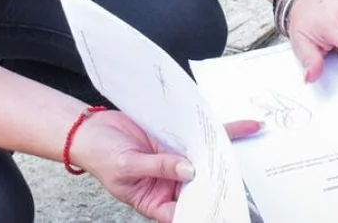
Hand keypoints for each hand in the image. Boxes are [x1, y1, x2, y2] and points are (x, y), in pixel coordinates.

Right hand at [72, 110, 261, 222]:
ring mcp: (173, 161)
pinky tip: (230, 127)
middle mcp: (168, 184)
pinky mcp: (173, 141)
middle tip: (242, 169)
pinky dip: (211, 132)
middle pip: (199, 184)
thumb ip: (159, 168)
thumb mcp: (127, 167)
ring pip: (202, 159)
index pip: (186, 211)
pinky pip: (195, 138)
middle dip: (219, 176)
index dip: (204, 208)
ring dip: (221, 150)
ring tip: (247, 136)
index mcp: (155, 202)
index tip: (223, 202)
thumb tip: (189, 170)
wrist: (90, 130)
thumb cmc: (100, 156)